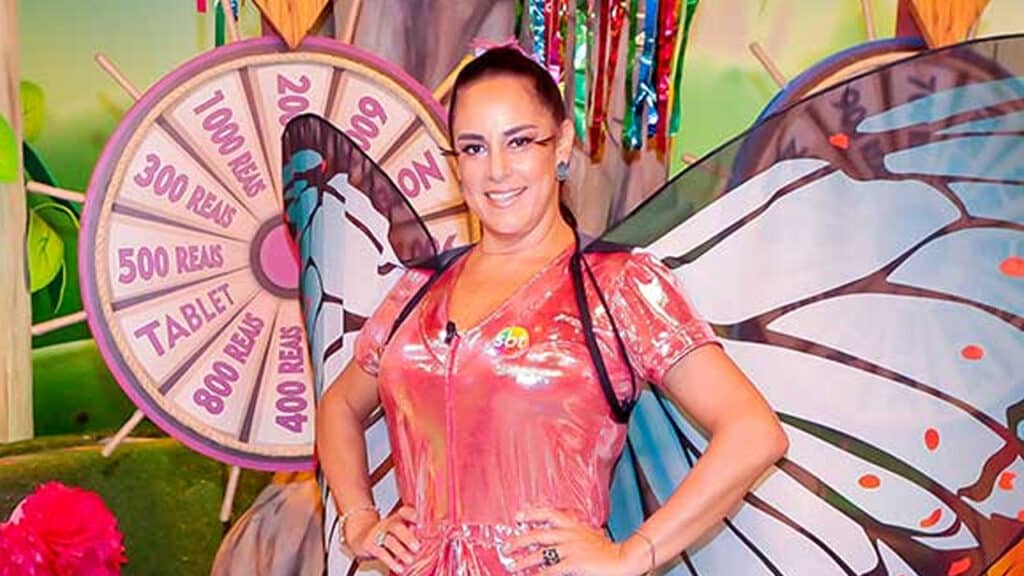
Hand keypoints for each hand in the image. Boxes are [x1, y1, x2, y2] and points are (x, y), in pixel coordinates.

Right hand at [345, 505, 421, 573]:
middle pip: (396, 527)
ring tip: (410, 560)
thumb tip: (434, 539)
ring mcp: (378, 534)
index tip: (421, 522)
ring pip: (389, 541)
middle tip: (417, 547)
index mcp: (398, 518)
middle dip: (407, 537)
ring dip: (400, 551)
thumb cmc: (386, 534)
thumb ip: (415, 531)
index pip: (405, 512)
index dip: (412, 515)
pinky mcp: (370, 545)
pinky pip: (380, 553)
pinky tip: (399, 568)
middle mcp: (387, 524)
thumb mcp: (400, 528)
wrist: (361, 535)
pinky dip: (391, 561)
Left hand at [503, 508, 640, 575]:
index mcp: (574, 526)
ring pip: (539, 553)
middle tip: (506, 547)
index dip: (532, 514)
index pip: (549, 514)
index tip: (519, 516)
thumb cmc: (611, 552)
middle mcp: (569, 535)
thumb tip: (570, 540)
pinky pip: (550, 570)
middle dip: (519, 540)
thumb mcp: (593, 537)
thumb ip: (580, 536)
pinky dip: (539, 574)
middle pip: (538, 534)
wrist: (624, 559)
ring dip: (523, 560)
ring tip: (513, 566)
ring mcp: (570, 549)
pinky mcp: (573, 563)